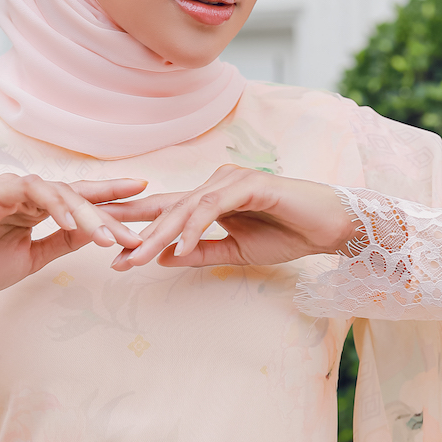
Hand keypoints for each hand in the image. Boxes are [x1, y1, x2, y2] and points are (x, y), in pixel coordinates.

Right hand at [0, 173, 146, 296]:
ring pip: (61, 193)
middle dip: (109, 213)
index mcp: (36, 206)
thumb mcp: (35, 257)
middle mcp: (27, 192)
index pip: (80, 199)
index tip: (145, 198)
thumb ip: (64, 240)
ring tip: (109, 240)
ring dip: (88, 216)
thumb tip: (101, 232)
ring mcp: (11, 188)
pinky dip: (56, 207)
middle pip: (77, 195)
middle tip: (135, 233)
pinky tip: (75, 224)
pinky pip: (34, 192)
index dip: (112, 199)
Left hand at [105, 166, 350, 271]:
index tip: (112, 254)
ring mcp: (230, 181)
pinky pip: (213, 208)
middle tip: (114, 260)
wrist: (328, 227)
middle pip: (169, 211)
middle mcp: (215, 184)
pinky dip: (195, 228)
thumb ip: (201, 253)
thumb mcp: (236, 252)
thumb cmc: (287, 236)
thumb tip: (163, 258)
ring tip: (138, 258)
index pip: (167, 213)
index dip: (138, 230)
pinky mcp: (248, 184)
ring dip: (161, 235)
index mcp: (210, 200)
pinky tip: (181, 247)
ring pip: (185, 209)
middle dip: (140, 235)